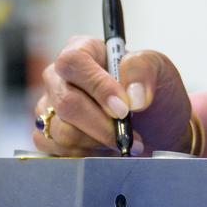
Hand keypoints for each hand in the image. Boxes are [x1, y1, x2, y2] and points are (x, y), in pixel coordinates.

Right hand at [32, 37, 193, 156]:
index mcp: (83, 50)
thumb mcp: (159, 70)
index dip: (97, 86)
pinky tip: (105, 149)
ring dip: (98, 142)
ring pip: (62, 130)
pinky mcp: (47, 135)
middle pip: (66, 101)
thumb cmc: (154, 92)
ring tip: (121, 141)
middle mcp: (60, 77)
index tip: (123, 109)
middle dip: (101, 125)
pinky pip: (58, 150)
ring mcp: (49, 106)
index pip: (73, 62)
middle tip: (128, 135)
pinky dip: (86, 155)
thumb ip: (144, 71)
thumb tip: (133, 97)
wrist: (159, 128)